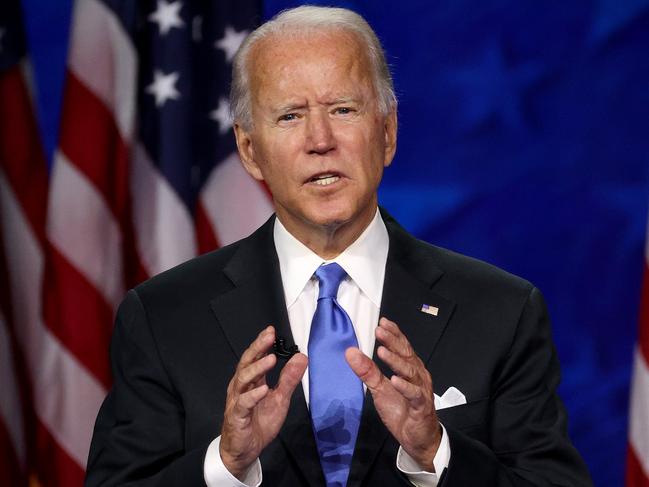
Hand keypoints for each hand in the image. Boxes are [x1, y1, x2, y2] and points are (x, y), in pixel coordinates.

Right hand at [220, 326, 306, 478]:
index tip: (271, 330)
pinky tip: (263, 389)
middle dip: (257, 348)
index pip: (255, 357)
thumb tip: (301, 357)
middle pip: (246, 363)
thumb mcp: (280, 399)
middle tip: (269, 336)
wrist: (244, 450)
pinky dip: (253, 396)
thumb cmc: (258, 422)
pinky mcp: (237, 416)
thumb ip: (289, 379)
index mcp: (251, 381)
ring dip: (257, 368)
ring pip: (243, 380)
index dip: (262, 344)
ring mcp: (237, 401)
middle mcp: (241, 387)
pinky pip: (243, 404)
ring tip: (271, 359)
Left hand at [345, 318, 440, 470]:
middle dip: (393, 341)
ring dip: (395, 361)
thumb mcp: (379, 388)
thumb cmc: (402, 410)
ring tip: (382, 352)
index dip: (394, 334)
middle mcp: (417, 376)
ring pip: (410, 372)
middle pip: (406, 354)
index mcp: (409, 368)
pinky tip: (395, 380)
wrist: (418, 437)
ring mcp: (421, 390)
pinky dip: (405, 387)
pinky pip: (414, 395)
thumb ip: (367, 370)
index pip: (402, 347)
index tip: (382, 323)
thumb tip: (350, 352)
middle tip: (380, 331)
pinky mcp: (421, 407)